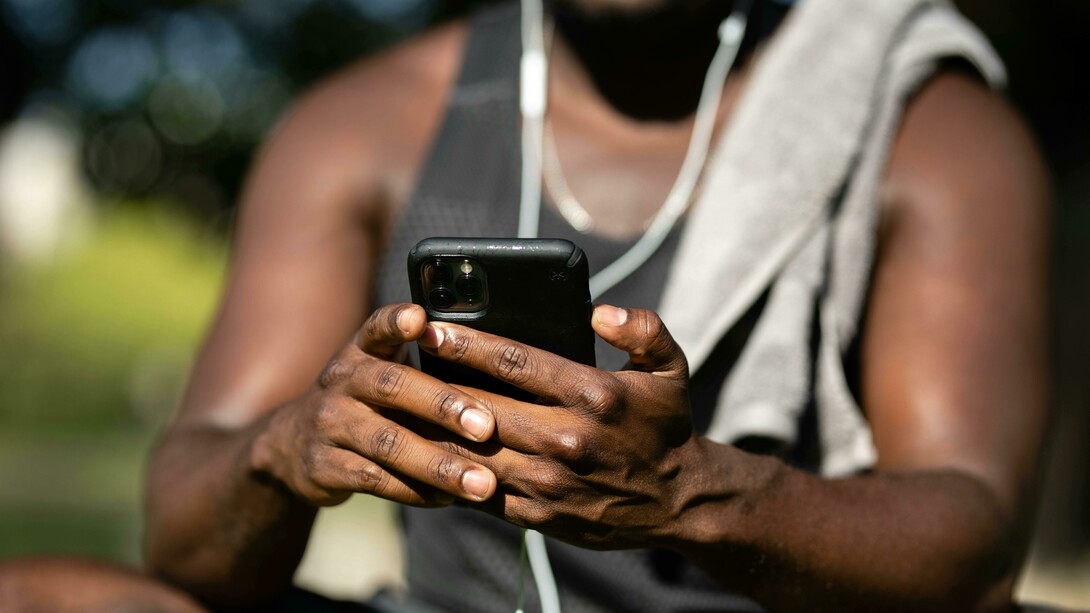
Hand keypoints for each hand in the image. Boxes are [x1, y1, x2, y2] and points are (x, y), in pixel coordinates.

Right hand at [249, 304, 498, 506]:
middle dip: (443, 405)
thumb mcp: (380, 373)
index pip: (377, 327)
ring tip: (481, 482)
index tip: (419, 319)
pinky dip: (415, 491)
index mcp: (361, 351)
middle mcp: (342, 381)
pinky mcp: (321, 466)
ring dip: (438, 464)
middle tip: (486, 427)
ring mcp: (328, 424)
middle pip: (392, 386)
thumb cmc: (365, 403)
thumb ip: (423, 365)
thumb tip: (499, 369)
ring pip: (387, 443)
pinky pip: (374, 479)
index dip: (395, 321)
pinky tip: (448, 499)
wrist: (292, 446)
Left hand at [417, 304, 698, 548]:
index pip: (515, 362)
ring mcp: (550, 480)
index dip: (466, 342)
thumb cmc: (666, 426)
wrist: (678, 502)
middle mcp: (568, 438)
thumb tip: (601, 312)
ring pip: (472, 451)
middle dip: (437, 380)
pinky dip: (451, 471)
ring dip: (434, 429)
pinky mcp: (538, 513)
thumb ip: (643, 330)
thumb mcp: (671, 369)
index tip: (431, 327)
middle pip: (482, 405)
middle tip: (402, 358)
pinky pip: (481, 490)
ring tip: (401, 405)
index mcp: (594, 395)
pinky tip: (427, 450)